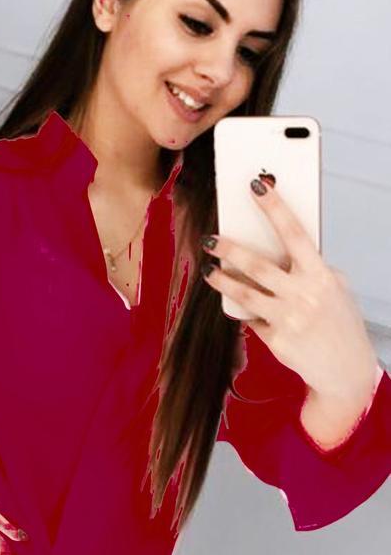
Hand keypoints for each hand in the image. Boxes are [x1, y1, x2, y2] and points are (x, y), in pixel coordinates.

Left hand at [200, 174, 377, 402]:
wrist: (346, 369)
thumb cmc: (338, 320)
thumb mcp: (334, 287)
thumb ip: (309, 267)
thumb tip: (276, 246)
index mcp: (321, 275)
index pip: (295, 233)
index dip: (275, 207)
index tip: (257, 185)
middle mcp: (304, 295)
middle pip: (258, 265)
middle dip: (231, 249)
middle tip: (211, 239)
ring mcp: (288, 319)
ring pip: (245, 293)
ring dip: (222, 280)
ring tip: (208, 270)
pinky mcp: (276, 340)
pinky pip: (251, 318)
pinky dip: (244, 310)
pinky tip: (237, 304)